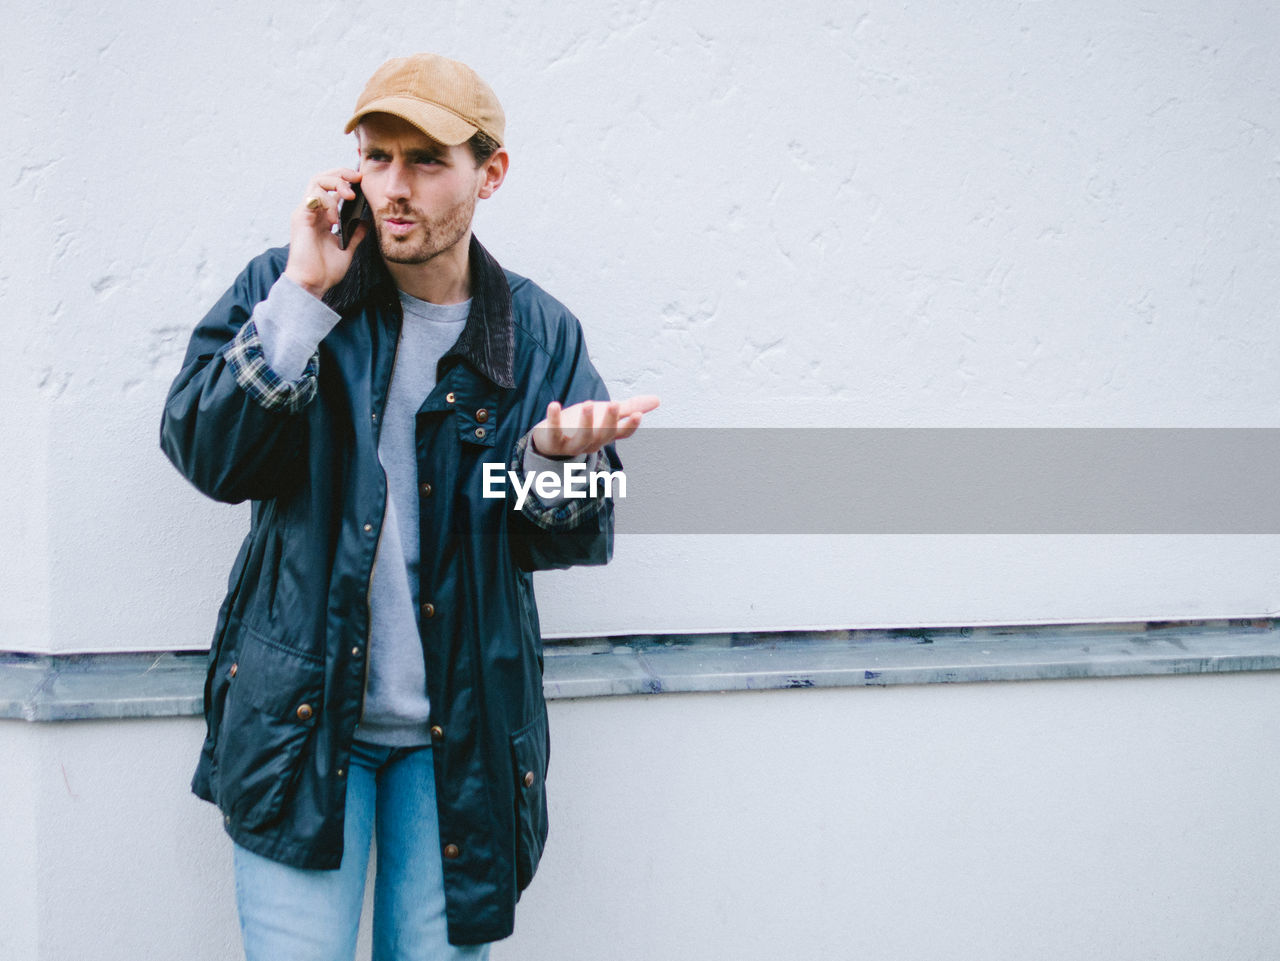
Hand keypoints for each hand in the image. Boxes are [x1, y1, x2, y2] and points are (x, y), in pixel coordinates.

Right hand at [283, 168, 367, 299]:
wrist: (312, 284)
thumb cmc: (325, 270)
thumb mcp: (347, 248)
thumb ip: (355, 233)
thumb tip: (366, 221)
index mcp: (322, 216)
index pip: (330, 188)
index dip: (345, 180)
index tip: (362, 182)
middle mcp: (312, 211)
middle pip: (322, 178)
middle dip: (341, 173)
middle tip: (357, 178)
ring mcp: (305, 213)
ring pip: (316, 181)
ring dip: (336, 184)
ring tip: (349, 197)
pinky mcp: (300, 218)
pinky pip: (313, 198)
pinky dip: (328, 203)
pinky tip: (335, 218)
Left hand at [530, 395, 659, 458]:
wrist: (550, 443)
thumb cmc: (583, 426)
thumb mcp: (606, 415)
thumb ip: (630, 408)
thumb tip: (658, 400)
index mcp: (606, 435)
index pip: (621, 433)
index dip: (630, 426)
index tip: (638, 414)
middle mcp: (591, 442)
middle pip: (603, 435)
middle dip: (609, 421)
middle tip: (614, 404)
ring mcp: (572, 444)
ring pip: (581, 437)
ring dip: (586, 422)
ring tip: (588, 403)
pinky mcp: (552, 440)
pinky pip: (554, 432)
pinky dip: (553, 419)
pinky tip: (554, 405)